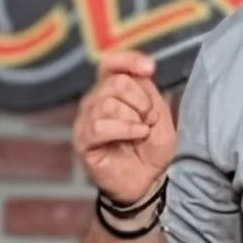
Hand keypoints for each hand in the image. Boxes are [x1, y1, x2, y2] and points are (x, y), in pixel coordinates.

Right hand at [73, 51, 175, 205]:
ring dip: (134, 118)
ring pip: (108, 103)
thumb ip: (148, 91)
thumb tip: (141, 71)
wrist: (151, 182)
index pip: (111, 64)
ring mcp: (86, 122)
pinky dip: (124, 129)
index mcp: (112, 91)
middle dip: (141, 101)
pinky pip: (99, 126)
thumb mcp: (159, 115)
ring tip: (142, 133)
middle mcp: (95, 102)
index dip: (128, 60)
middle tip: (148, 120)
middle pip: (116, 82)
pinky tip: (137, 136)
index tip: (150, 68)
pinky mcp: (83, 142)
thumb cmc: (154, 149)